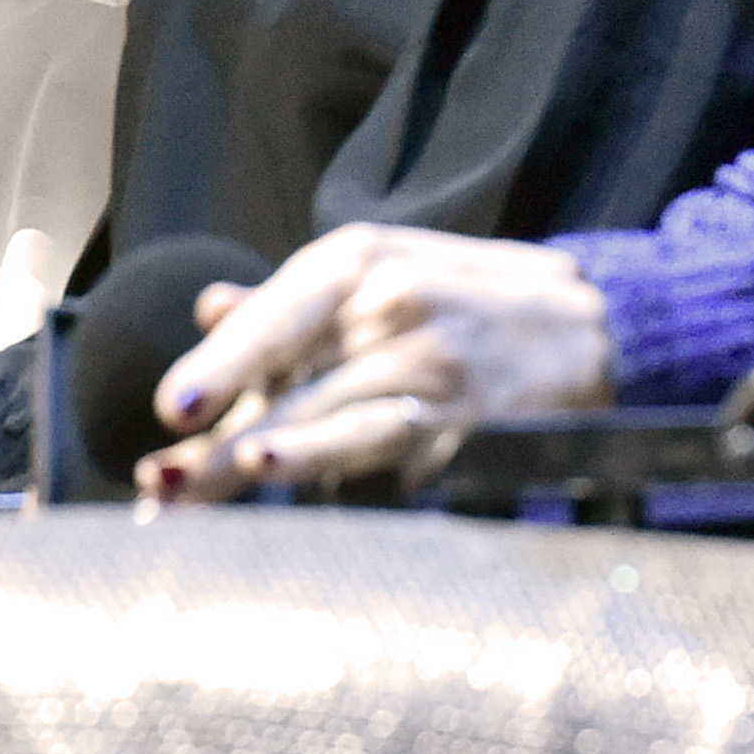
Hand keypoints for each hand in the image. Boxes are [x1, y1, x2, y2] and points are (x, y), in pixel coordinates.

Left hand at [142, 226, 613, 497]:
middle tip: (158, 484)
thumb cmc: (471, 299)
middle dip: (216, 439)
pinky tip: (292, 473)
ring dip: (255, 459)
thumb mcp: (384, 269)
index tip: (170, 407)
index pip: (274, 315)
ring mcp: (428, 358)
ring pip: (325, 415)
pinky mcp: (463, 412)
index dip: (221, 362)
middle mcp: (388, 302)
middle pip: (286, 379)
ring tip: (197, 491)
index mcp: (358, 261)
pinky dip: (332, 459)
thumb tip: (207, 309)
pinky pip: (385, 441)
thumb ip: (292, 300)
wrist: (594, 324)